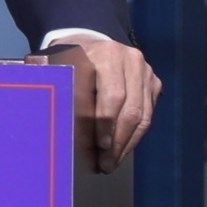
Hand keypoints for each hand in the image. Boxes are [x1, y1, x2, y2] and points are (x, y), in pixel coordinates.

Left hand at [55, 33, 160, 173]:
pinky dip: (135, 136)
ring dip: (126, 143)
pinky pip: (148, 115)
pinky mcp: (153, 82)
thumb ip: (58, 84)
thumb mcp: (60, 64)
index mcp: (106, 54)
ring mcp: (145, 71)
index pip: (111, 95)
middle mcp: (130, 60)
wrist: (91, 43)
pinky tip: (122, 150)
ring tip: (112, 162)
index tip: (98, 147)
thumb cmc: (70, 59)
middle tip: (104, 164)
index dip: (104, 124)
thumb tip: (53, 114)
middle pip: (129, 108)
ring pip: (142, 115)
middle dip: (116, 140)